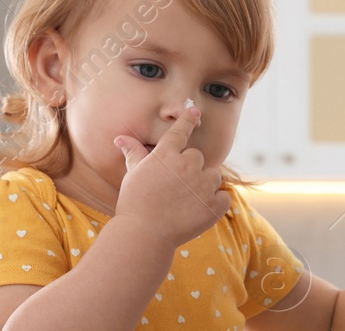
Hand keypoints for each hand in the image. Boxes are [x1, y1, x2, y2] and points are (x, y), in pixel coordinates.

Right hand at [112, 106, 231, 247]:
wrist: (144, 234)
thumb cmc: (134, 203)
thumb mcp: (133, 175)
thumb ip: (134, 154)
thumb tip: (121, 138)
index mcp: (166, 155)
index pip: (180, 131)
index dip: (188, 120)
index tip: (195, 111)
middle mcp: (187, 165)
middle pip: (198, 157)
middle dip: (191, 168)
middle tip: (176, 186)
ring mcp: (202, 185)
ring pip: (213, 175)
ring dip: (205, 184)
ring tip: (187, 200)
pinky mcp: (214, 205)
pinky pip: (223, 197)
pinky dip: (216, 203)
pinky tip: (199, 211)